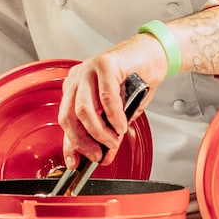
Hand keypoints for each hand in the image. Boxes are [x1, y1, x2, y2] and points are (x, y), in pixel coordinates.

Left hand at [57, 35, 168, 168]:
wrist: (153, 55)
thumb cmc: (135, 80)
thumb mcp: (117, 113)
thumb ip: (107, 131)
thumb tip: (103, 156)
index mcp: (75, 88)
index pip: (65, 120)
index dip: (69, 144)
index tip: (75, 163)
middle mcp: (78, 78)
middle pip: (69, 116)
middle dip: (83, 141)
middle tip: (98, 154)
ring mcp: (89, 69)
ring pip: (84, 109)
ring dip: (99, 131)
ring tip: (114, 140)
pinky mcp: (105, 64)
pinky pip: (106, 97)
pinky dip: (114, 117)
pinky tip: (121, 126)